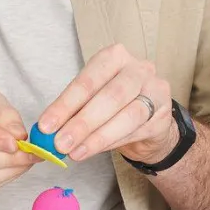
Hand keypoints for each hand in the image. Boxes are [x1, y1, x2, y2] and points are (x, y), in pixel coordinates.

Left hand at [39, 44, 175, 165]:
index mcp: (116, 57)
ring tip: (75, 152)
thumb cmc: (113, 104)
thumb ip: (72, 111)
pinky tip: (93, 151)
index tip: (46, 126)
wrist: (147, 120)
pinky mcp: (164, 115)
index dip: (66, 104)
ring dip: (98, 136)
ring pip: (129, 115)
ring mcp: (156, 90)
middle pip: (112, 95)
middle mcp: (139, 69)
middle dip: (83, 122)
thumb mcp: (91, 98)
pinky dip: (112, 143)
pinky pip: (137, 131)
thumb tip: (47, 132)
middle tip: (60, 143)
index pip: (89, 80)